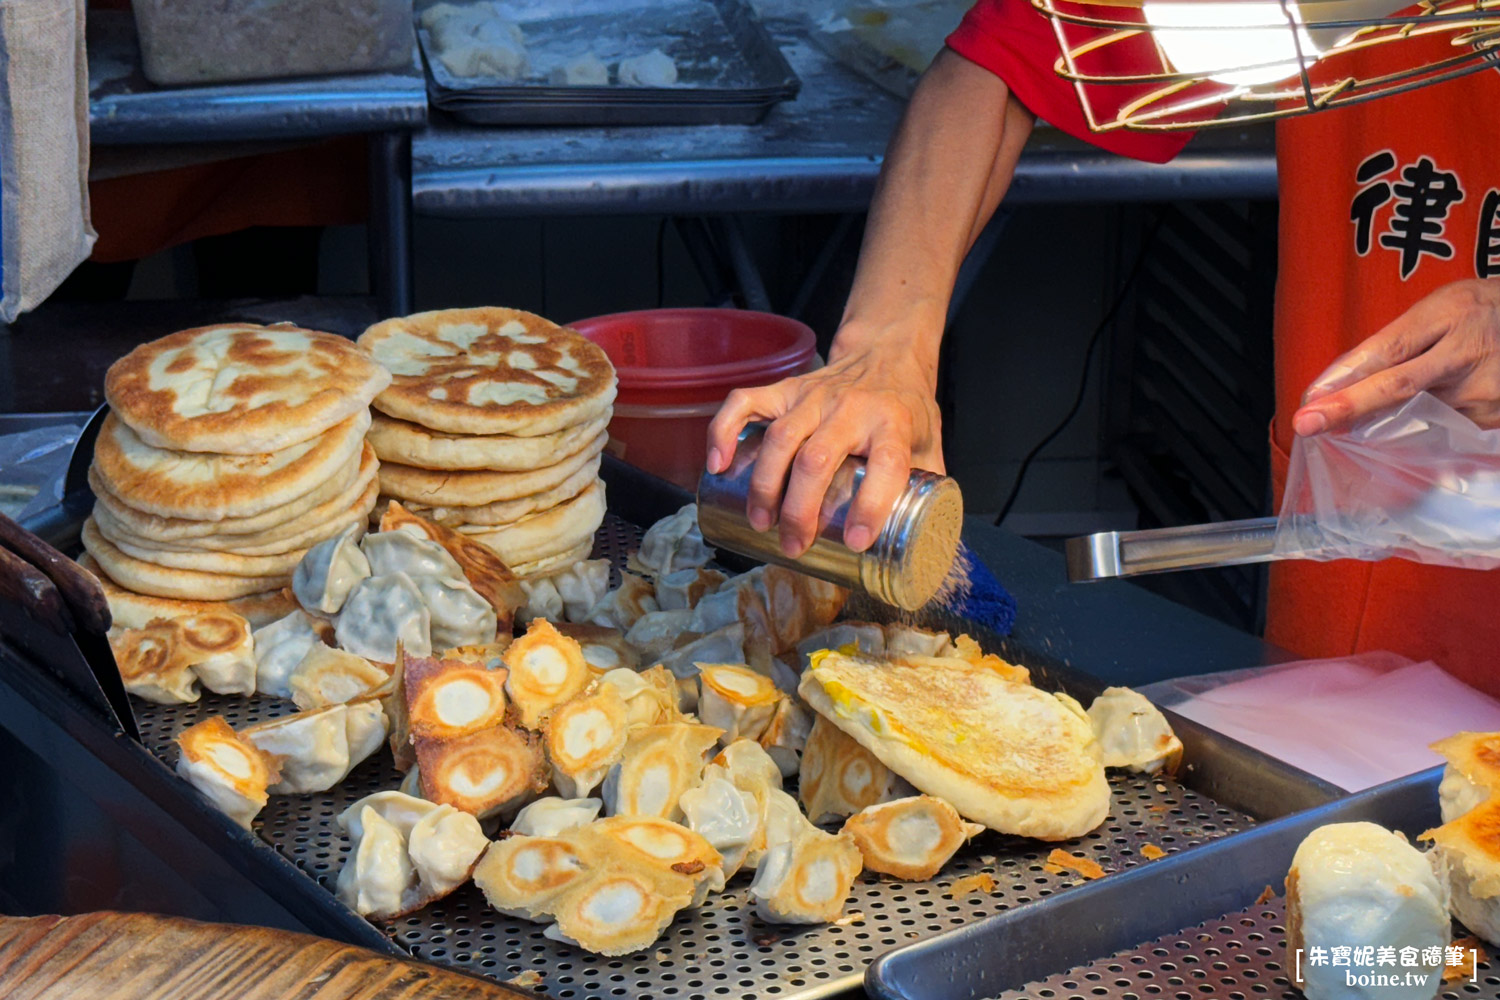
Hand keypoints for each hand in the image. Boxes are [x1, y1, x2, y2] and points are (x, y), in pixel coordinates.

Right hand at [705, 333, 942, 557]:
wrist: (887, 352)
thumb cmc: (906, 408)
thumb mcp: (930, 445)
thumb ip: (927, 491)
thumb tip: (925, 550)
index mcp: (894, 423)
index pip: (887, 464)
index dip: (872, 505)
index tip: (856, 542)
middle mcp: (852, 406)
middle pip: (818, 459)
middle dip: (800, 509)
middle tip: (793, 545)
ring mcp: (814, 394)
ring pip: (781, 438)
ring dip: (764, 484)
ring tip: (760, 522)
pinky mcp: (786, 387)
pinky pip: (745, 402)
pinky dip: (724, 430)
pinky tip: (716, 463)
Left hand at [1294, 279, 1499, 435]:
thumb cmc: (1482, 313)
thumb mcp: (1442, 306)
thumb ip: (1398, 340)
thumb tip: (1342, 378)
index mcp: (1450, 314)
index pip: (1389, 350)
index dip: (1348, 377)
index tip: (1312, 398)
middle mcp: (1466, 354)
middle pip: (1398, 387)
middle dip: (1348, 408)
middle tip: (1306, 424)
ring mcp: (1483, 391)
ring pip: (1414, 415)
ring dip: (1379, 422)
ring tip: (1362, 419)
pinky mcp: (1492, 419)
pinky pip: (1439, 429)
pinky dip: (1414, 429)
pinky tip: (1411, 421)